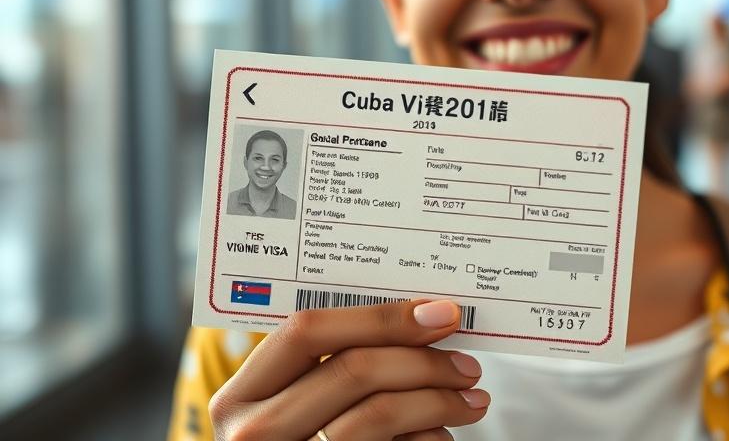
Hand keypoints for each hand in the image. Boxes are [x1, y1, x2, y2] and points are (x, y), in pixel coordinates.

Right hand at [210, 299, 487, 440]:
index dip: (379, 317)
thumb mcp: (292, 401)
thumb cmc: (299, 439)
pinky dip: (428, 438)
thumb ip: (333, 363)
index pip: (307, 331)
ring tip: (470, 398)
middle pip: (354, 370)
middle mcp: (256, 431)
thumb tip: (421, 321)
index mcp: (244, 393)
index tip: (437, 313)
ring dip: (438, 400)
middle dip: (422, 360)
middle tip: (465, 364)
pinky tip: (442, 433)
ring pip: (378, 414)